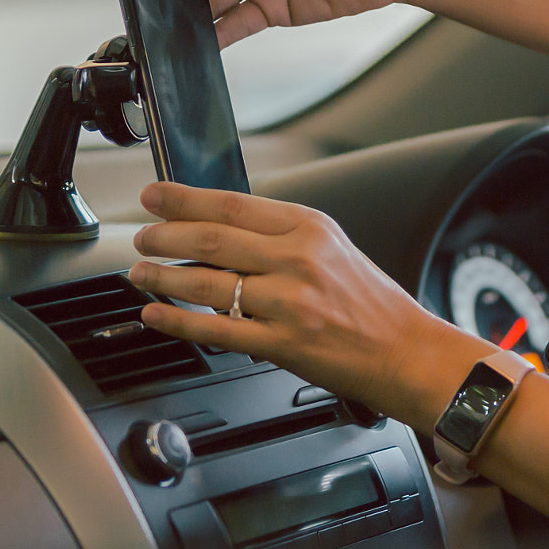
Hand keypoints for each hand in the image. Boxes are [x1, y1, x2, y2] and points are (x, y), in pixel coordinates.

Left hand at [126, 184, 487, 427]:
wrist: (407, 352)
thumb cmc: (372, 304)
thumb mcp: (333, 249)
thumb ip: (281, 236)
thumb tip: (219, 229)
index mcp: (311, 228)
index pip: (233, 204)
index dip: (184, 198)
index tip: (154, 196)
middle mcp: (299, 260)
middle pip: (213, 239)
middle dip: (164, 236)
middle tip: (141, 238)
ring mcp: (290, 304)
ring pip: (208, 284)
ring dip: (163, 277)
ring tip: (140, 273)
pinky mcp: (283, 344)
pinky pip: (216, 330)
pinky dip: (177, 321)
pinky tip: (155, 314)